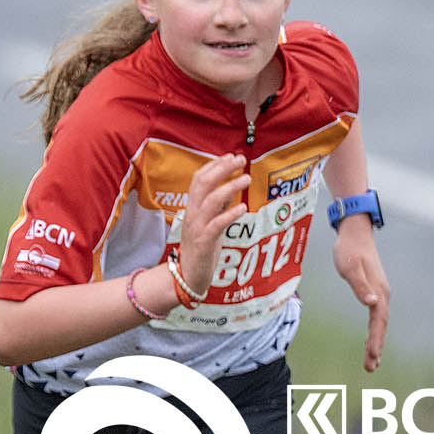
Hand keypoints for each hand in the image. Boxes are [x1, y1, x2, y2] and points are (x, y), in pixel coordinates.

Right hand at [177, 152, 249, 298]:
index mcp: (192, 208)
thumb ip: (218, 206)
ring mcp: (196, 227)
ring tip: (246, 179)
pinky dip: (229, 214)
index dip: (214, 165)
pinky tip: (243, 208)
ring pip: (210, 200)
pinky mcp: (203, 242)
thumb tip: (231, 187)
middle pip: (203, 183)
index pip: (199, 179)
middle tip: (241, 160)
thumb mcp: (210, 223)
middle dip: (222, 169)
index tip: (232, 156)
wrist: (187, 277)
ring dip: (229, 187)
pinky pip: (216, 225)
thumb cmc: (201, 249)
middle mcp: (192, 214)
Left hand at [332, 226, 389, 371]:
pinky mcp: (374, 291)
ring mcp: (379, 293)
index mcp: (378, 291)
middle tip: (370, 368)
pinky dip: (375, 331)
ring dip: (376, 342)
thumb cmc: (348, 249)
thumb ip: (360, 286)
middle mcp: (382, 295)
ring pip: (380, 323)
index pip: (378, 321)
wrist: (354, 233)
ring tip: (372, 362)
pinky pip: (376, 316)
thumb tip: (372, 304)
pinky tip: (370, 340)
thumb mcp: (349, 267)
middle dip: (376, 347)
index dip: (375, 339)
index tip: (372, 356)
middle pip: (381, 326)